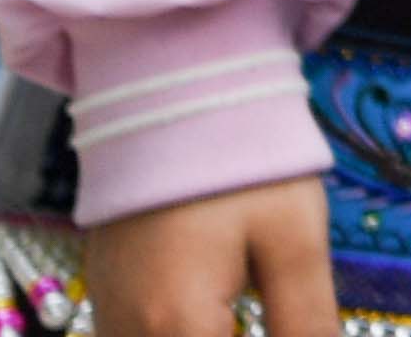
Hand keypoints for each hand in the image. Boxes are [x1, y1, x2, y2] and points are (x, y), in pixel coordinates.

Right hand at [84, 175, 333, 336]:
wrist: (170, 97)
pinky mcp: (104, 301)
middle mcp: (126, 334)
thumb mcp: (294, 240)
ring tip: (254, 307)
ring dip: (211, 335)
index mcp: (176, 326)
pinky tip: (225, 316)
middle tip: (276, 311)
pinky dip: (182, 334)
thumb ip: (305, 321)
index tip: (300, 328)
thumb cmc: (242, 161)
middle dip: (243, 334)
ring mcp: (106, 319)